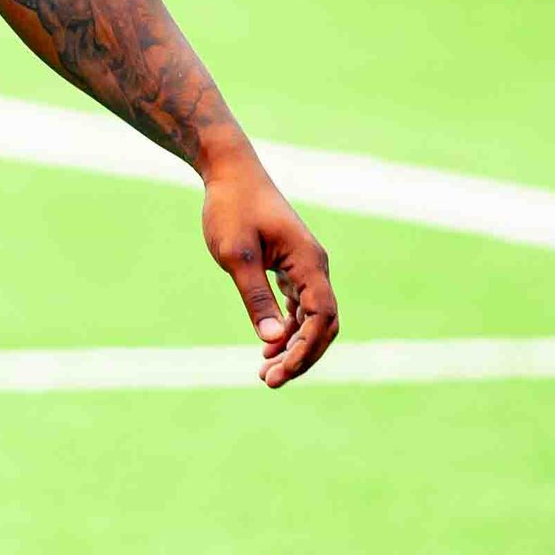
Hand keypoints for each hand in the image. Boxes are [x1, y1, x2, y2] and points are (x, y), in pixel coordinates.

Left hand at [199, 149, 338, 388]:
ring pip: (312, 318)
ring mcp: (305, 266)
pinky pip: (300, 306)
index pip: (322, 317)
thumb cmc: (231, 208)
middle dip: (302, 356)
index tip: (278, 372)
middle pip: (324, 324)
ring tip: (266, 372)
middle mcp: (315, 266)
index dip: (305, 349)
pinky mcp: (292, 266)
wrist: (230, 173)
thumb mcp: (236, 255)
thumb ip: (256, 297)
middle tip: (270, 380)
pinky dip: (288, 329)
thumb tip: (273, 339)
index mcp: (308, 262)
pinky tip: (268, 346)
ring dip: (294, 346)